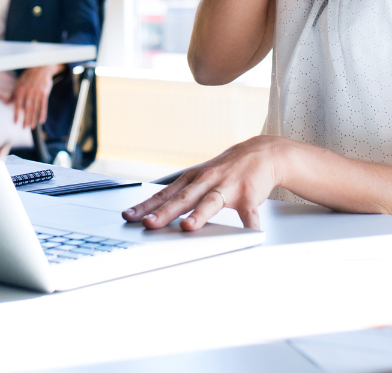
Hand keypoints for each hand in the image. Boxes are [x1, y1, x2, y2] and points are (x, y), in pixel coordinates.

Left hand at [10, 64, 59, 129]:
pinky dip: (43, 113)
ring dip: (34, 118)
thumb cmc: (27, 77)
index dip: (16, 114)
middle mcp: (29, 91)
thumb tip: (5, 104)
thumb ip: (13, 95)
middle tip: (24, 128)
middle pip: (27, 108)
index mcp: (20, 89)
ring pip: (35, 108)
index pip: (18, 104)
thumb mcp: (18, 84)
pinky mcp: (45, 92)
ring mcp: (37, 92)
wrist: (40, 68)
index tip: (15, 123)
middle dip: (26, 119)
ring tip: (31, 127)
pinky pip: (44, 105)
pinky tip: (41, 120)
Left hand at [121, 135, 284, 230]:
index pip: (165, 194)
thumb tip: (154, 209)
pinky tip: (246, 237)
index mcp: (193, 178)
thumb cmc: (227, 168)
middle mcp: (208, 181)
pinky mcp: (249, 196)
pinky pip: (248, 214)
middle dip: (164, 212)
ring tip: (188, 226)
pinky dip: (248, 226)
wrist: (262, 153)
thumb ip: (181, 193)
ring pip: (211, 202)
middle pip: (183, 198)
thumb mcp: (201, 175)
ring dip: (199, 215)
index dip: (147, 206)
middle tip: (148, 223)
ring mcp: (228, 187)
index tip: (129, 216)